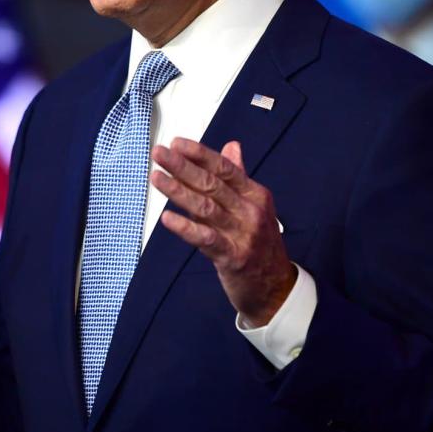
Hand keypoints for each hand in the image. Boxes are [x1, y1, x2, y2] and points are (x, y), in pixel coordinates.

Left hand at [151, 138, 296, 326]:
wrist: (276, 288)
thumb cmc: (260, 245)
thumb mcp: (255, 207)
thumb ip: (239, 177)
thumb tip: (231, 147)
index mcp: (255, 195)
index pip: (225, 168)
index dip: (200, 154)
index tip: (177, 143)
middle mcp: (250, 211)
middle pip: (212, 184)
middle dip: (183, 166)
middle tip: (160, 154)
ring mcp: (242, 234)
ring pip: (206, 207)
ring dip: (178, 191)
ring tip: (157, 177)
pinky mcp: (233, 257)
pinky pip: (206, 239)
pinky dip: (185, 227)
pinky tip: (167, 218)